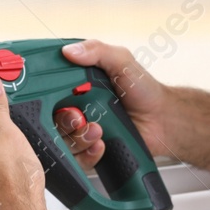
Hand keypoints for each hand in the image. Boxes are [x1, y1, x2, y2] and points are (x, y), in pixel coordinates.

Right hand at [56, 39, 173, 167]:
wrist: (163, 120)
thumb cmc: (144, 90)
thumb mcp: (122, 61)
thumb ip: (98, 51)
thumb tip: (69, 50)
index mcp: (75, 85)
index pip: (47, 91)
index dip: (46, 97)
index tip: (57, 100)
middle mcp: (74, 107)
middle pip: (49, 119)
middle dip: (64, 121)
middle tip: (80, 118)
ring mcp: (81, 130)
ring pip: (62, 141)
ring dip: (78, 138)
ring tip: (98, 131)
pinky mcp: (89, 151)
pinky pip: (76, 159)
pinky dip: (87, 154)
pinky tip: (101, 144)